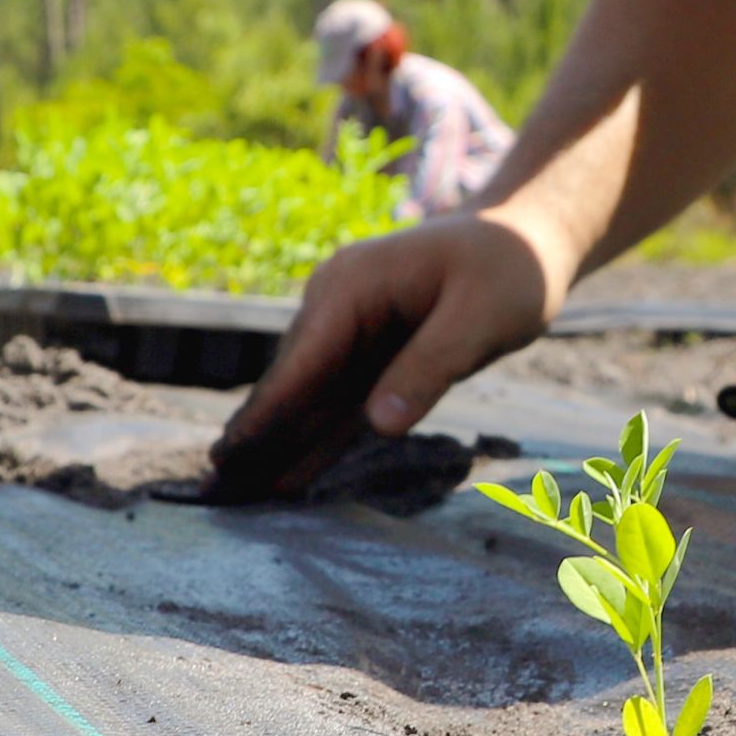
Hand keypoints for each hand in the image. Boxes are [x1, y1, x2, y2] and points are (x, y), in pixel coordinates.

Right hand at [206, 213, 560, 498]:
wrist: (525, 238)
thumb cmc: (509, 267)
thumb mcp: (481, 316)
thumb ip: (429, 368)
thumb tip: (378, 426)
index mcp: (352, 287)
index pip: (301, 363)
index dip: (265, 416)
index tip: (229, 456)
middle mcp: (335, 309)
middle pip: (289, 386)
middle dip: (253, 439)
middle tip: (210, 493)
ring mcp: (349, 333)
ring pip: (305, 403)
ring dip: (274, 448)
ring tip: (232, 497)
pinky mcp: (371, 358)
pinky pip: (336, 407)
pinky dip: (311, 442)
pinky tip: (283, 479)